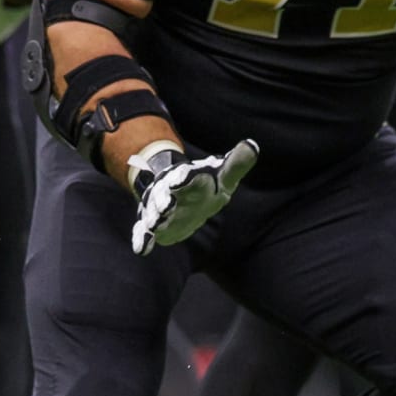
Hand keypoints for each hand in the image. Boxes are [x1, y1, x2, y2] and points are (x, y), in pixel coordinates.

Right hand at [130, 139, 258, 255]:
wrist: (183, 190)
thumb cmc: (208, 182)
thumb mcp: (224, 174)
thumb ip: (237, 163)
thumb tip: (253, 146)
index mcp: (191, 177)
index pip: (187, 175)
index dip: (184, 177)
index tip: (180, 181)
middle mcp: (171, 191)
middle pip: (165, 195)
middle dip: (164, 201)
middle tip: (166, 208)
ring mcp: (160, 208)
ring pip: (153, 213)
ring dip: (153, 219)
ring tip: (154, 225)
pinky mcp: (153, 224)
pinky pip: (143, 231)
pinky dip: (142, 239)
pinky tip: (142, 249)